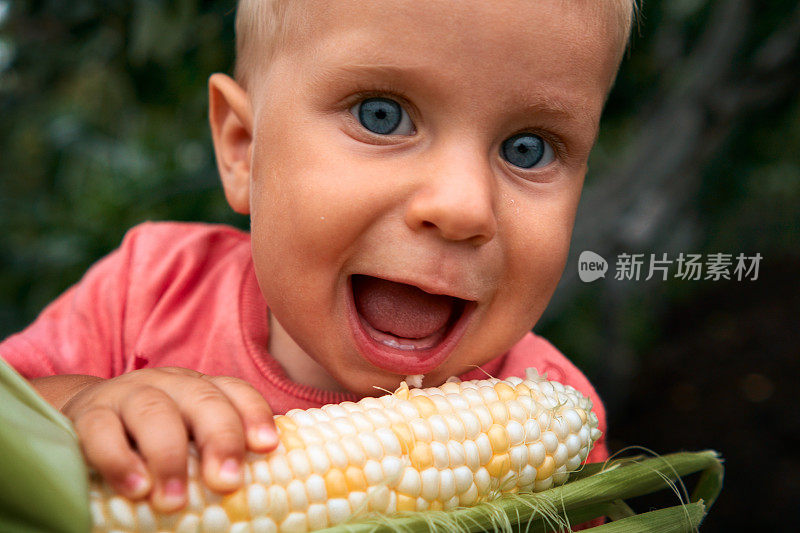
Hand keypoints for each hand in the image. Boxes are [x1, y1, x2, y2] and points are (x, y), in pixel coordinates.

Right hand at [60, 367, 278, 512]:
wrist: (84, 419)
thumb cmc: (151, 441)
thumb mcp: (187, 441)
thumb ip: (212, 459)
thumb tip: (254, 505)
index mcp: (201, 390)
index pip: (235, 392)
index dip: (254, 414)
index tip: (267, 446)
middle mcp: (170, 385)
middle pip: (203, 400)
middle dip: (220, 439)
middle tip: (228, 482)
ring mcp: (128, 395)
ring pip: (153, 413)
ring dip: (168, 457)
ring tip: (174, 501)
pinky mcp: (87, 414)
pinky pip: (102, 431)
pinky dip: (119, 460)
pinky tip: (135, 489)